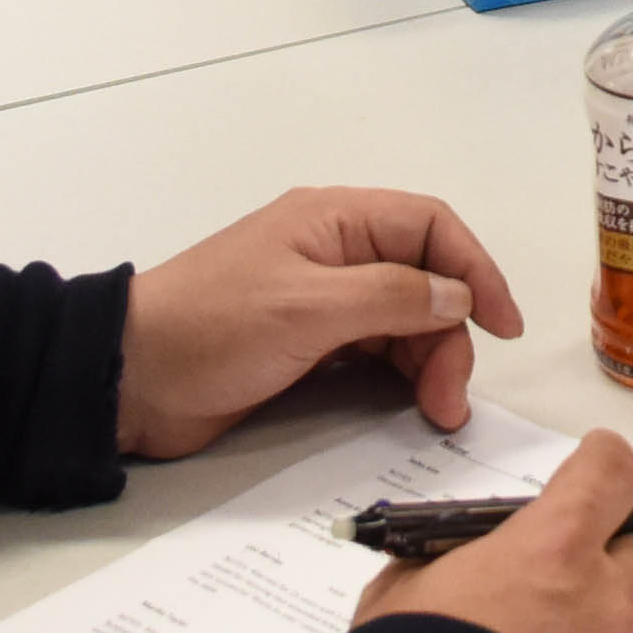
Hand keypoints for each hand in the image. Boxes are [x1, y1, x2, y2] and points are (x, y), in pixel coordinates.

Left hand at [118, 188, 523, 459]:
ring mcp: (322, 301)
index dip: (475, 270)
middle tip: (450, 397)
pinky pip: (376, 352)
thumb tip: (457, 296)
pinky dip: (401, 376)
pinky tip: (411, 405)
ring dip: (430, 363)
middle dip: (450, 336)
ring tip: (438, 411)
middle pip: (425, 282)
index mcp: (334, 221)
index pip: (430, 227)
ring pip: (405, 322)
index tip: (502, 325)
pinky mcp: (308, 346)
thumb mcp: (306, 309)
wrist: (130, 380)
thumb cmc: (212, 329)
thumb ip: (390, 297)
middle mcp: (334, 253)